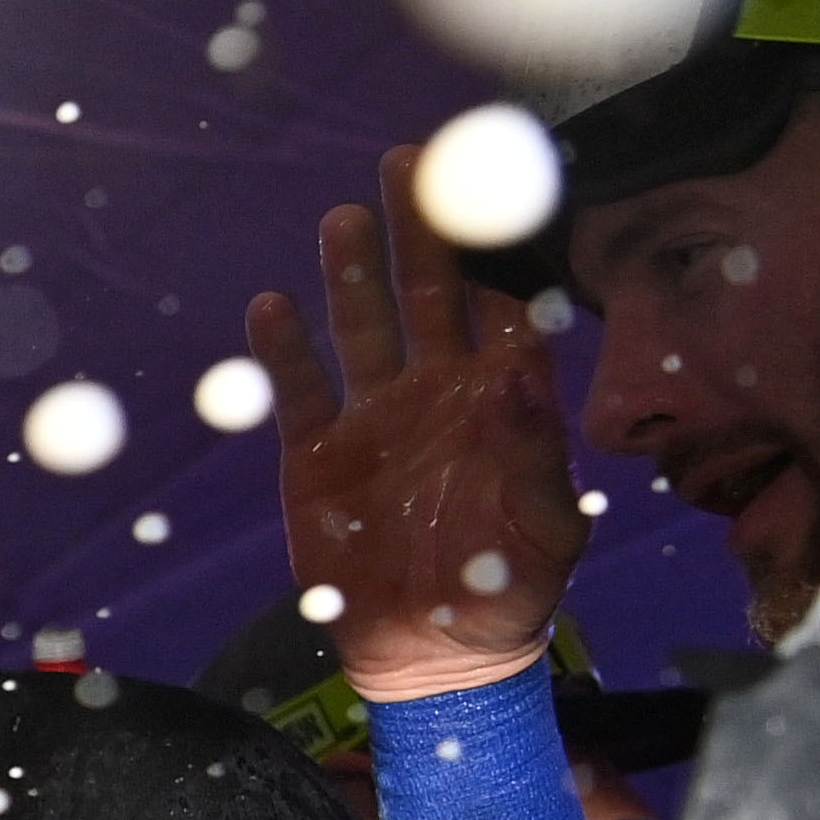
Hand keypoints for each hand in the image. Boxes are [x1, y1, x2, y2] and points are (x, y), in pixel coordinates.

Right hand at [251, 143, 586, 704]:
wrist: (434, 657)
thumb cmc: (507, 594)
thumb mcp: (544, 529)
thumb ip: (534, 446)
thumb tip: (520, 362)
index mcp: (500, 402)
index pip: (500, 306)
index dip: (496, 249)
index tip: (494, 186)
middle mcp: (435, 395)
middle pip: (426, 294)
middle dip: (420, 229)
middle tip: (411, 161)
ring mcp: (373, 421)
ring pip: (361, 326)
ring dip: (353, 273)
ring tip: (347, 218)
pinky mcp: (316, 457)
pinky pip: (297, 390)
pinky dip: (284, 351)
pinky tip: (274, 305)